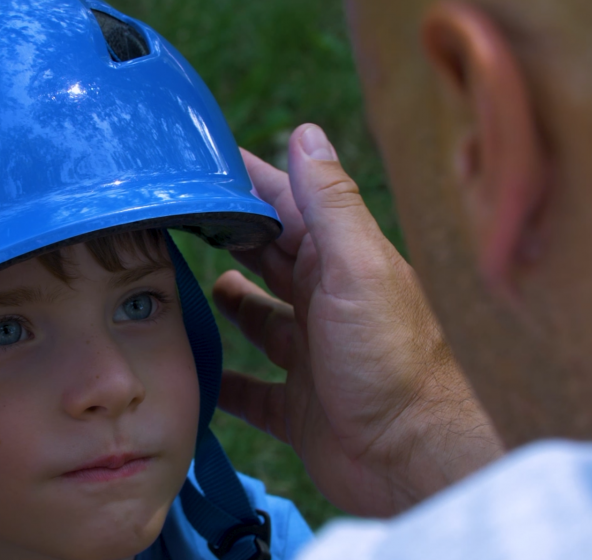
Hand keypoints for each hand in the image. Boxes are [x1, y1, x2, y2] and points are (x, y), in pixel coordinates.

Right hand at [217, 124, 503, 516]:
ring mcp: (310, 357)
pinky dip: (222, 380)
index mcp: (340, 262)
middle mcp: (324, 304)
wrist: (417, 461)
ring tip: (182, 282)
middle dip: (226, 234)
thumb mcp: (358, 269)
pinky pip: (248, 390)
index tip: (200, 160)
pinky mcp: (297, 409)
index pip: (286, 206)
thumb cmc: (393, 361)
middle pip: (267, 257)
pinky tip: (192, 369)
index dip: (247, 181)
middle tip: (174, 213)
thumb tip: (306, 132)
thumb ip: (330, 203)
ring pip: (257, 319)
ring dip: (227, 301)